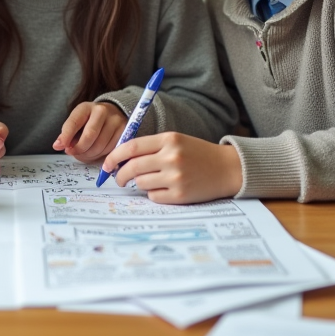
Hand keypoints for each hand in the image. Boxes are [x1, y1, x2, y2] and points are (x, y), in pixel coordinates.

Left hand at [53, 101, 127, 163]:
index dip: (66, 137)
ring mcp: (115, 120)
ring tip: (83, 154)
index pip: (74, 122)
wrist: (111, 112)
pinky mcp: (124, 131)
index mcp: (86, 107)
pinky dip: (101, 155)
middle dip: (79, 149)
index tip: (60, 147)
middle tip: (73, 153)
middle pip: (89, 136)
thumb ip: (67, 133)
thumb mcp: (77, 121)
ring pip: (100, 146)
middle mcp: (102, 111)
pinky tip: (95, 152)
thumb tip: (58, 146)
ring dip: (89, 155)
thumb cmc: (89, 120)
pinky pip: (111, 149)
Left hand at [104, 133, 242, 203]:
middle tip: (119, 179)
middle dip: (120, 175)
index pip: (131, 147)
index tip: (107, 164)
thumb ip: (150, 147)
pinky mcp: (181, 195)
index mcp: (169, 139)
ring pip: (141, 183)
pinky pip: (153, 196)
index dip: (114, 157)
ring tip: (152, 180)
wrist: (228, 168)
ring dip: (139, 183)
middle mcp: (172, 157)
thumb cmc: (197, 154)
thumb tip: (119, 160)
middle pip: (132, 168)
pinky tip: (166, 188)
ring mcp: (176, 177)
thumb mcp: (176, 141)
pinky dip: (154, 193)